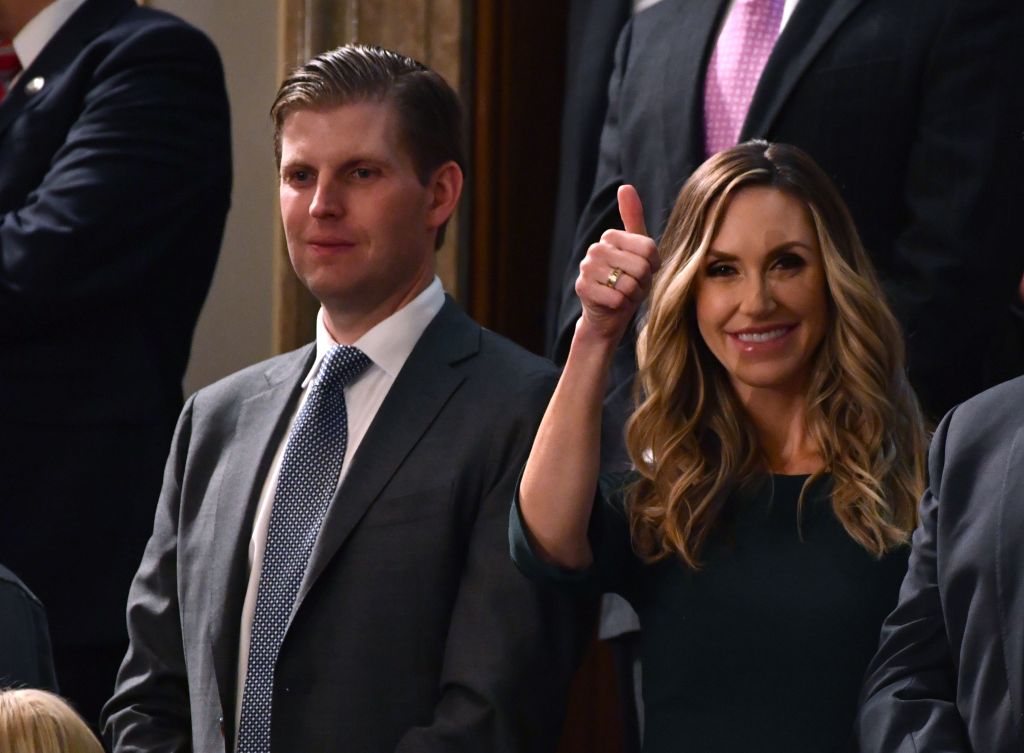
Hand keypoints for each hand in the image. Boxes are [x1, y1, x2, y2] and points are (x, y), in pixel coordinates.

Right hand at [575, 185, 659, 342]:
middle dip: (642, 283)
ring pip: (629, 284)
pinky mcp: (582, 288)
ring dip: (632, 296)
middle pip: (641, 267)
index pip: (649, 248)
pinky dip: (621, 307)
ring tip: (623, 295)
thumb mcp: (638, 251)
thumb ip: (634, 219)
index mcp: (610, 236)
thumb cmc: (628, 281)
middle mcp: (595, 248)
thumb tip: (625, 186)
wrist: (609, 314)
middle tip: (632, 287)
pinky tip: (613, 304)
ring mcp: (586, 268)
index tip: (644, 272)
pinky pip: (617, 299)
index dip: (653, 266)